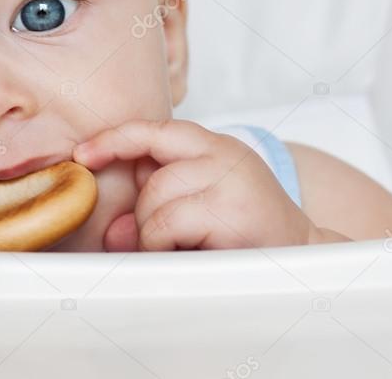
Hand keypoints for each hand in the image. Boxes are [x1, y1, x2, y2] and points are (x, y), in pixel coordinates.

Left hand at [73, 120, 341, 250]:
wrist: (307, 261)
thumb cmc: (251, 238)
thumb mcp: (203, 212)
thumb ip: (158, 209)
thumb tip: (114, 231)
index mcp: (215, 147)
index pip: (155, 130)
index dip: (115, 140)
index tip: (83, 154)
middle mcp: (224, 154)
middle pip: (150, 176)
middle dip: (143, 216)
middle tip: (164, 243)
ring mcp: (230, 179)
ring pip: (155, 200)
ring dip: (154, 234)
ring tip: (185, 250)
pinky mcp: (232, 210)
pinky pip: (166, 224)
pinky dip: (164, 245)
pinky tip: (192, 253)